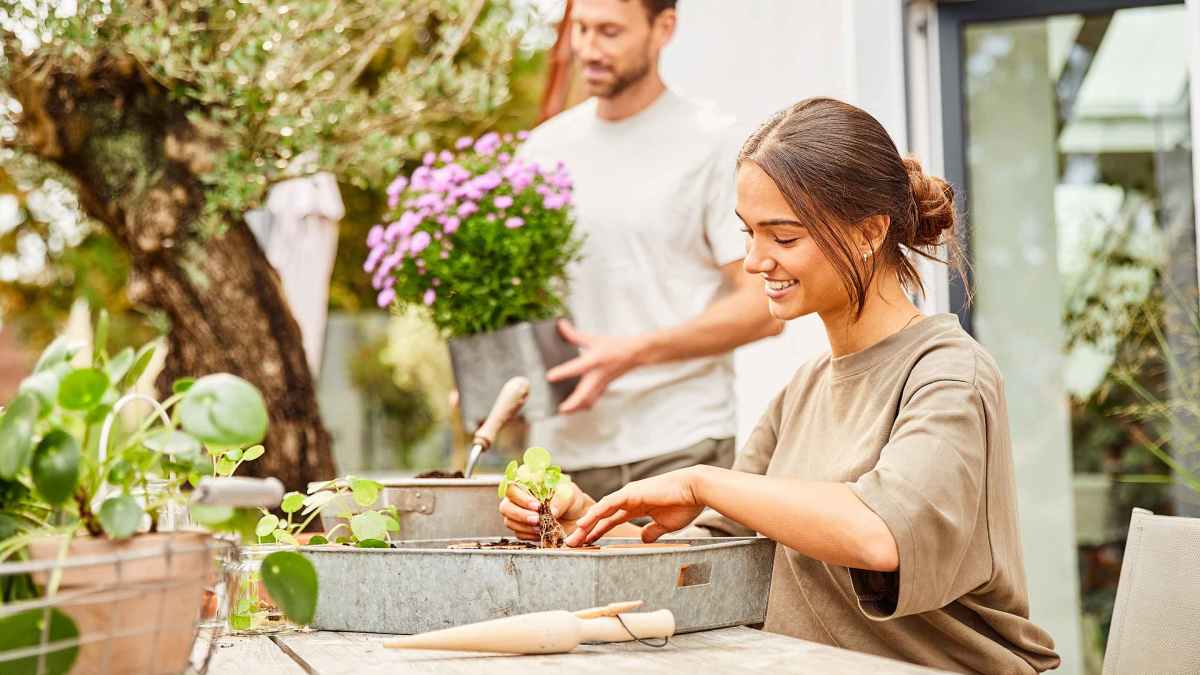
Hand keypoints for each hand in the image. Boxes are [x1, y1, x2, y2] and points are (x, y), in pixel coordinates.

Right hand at [498, 479, 593, 541]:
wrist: (578, 516)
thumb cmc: (571, 499)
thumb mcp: (570, 494)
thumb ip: (560, 500)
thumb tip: (551, 511)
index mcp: (527, 483)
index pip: (511, 487)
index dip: (520, 498)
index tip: (536, 506)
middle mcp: (519, 498)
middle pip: (505, 506)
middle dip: (520, 515)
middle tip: (537, 519)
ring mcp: (518, 514)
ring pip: (509, 521)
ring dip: (525, 526)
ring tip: (542, 526)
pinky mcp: (522, 528)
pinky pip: (518, 533)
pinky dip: (529, 535)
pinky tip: (541, 532)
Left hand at [546, 320, 645, 413]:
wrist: (634, 354)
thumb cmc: (615, 346)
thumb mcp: (593, 339)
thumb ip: (574, 334)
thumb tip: (560, 325)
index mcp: (594, 360)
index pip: (576, 368)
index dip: (562, 373)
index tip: (549, 377)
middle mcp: (598, 375)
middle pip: (584, 395)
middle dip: (572, 405)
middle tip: (560, 409)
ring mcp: (602, 383)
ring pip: (589, 401)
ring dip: (577, 408)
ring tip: (565, 411)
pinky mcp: (604, 387)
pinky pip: (594, 400)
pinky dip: (585, 405)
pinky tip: (577, 407)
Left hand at [565, 467, 705, 546]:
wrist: (695, 491)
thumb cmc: (685, 505)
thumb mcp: (665, 525)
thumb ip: (652, 531)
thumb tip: (644, 539)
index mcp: (636, 506)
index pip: (610, 520)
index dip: (597, 531)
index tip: (586, 544)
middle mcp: (629, 499)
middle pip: (601, 516)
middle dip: (586, 530)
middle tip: (571, 545)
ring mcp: (628, 494)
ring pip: (601, 510)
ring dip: (586, 523)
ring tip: (573, 537)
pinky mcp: (631, 492)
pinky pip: (608, 504)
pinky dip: (595, 513)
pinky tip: (584, 523)